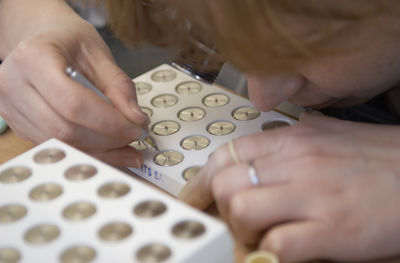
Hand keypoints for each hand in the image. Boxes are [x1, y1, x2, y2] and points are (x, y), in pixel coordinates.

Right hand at [0, 0, 147, 166]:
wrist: (43, 38)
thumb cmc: (68, 41)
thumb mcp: (99, 54)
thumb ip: (119, 86)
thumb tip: (136, 118)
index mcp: (34, 59)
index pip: (74, 104)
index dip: (110, 122)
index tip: (136, 127)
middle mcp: (14, 85)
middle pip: (66, 130)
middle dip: (108, 139)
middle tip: (134, 136)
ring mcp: (11, 108)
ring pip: (62, 143)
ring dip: (100, 150)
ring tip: (125, 144)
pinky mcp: (19, 125)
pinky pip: (57, 146)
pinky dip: (87, 150)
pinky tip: (107, 147)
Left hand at [179, 112, 399, 261]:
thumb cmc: (378, 159)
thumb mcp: (327, 136)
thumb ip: (288, 143)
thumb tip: (256, 158)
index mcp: (293, 139)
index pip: (226, 155)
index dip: (201, 182)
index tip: (196, 198)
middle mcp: (297, 162)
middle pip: (225, 184)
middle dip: (220, 209)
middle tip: (233, 221)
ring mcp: (314, 195)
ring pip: (242, 210)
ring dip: (242, 231)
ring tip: (259, 236)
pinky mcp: (333, 230)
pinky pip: (277, 245)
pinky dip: (268, 254)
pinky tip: (281, 252)